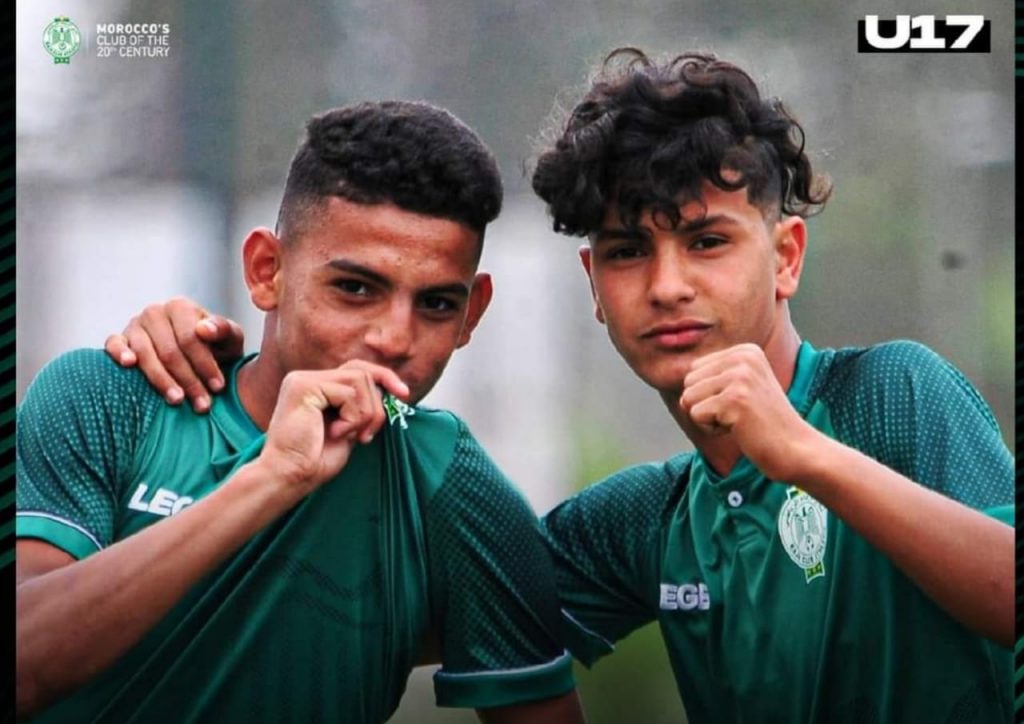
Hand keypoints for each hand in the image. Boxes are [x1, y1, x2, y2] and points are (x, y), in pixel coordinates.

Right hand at [104, 297, 245, 412]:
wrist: (195, 355)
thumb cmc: (216, 347)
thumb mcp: (229, 339)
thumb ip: (223, 331)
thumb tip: (203, 329)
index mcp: (181, 307)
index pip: (191, 339)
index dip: (205, 364)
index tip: (218, 387)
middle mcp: (155, 312)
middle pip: (169, 351)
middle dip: (188, 380)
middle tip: (202, 405)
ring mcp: (134, 325)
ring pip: (145, 353)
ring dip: (162, 380)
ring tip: (177, 400)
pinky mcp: (119, 338)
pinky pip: (113, 344)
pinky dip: (119, 352)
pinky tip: (128, 364)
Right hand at [256, 361, 408, 496]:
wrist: (290, 477)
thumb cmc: (315, 460)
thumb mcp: (349, 428)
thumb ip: (362, 406)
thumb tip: (389, 390)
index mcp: (316, 385)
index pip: (357, 368)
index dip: (385, 377)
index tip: (404, 394)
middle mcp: (307, 377)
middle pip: (363, 372)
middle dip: (376, 406)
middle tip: (366, 436)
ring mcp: (303, 380)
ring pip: (360, 380)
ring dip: (364, 414)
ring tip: (348, 435)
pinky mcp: (304, 387)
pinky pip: (348, 392)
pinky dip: (352, 417)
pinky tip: (335, 433)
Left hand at [680, 343, 817, 480]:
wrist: (795, 448)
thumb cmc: (763, 423)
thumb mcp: (740, 387)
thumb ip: (713, 376)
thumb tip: (677, 372)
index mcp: (745, 351)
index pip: (694, 370)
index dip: (708, 395)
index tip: (738, 403)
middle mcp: (743, 357)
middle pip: (687, 382)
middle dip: (704, 406)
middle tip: (738, 415)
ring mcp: (740, 377)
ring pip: (688, 399)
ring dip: (707, 418)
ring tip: (738, 421)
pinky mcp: (734, 399)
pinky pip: (696, 415)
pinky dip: (712, 429)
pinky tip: (739, 429)